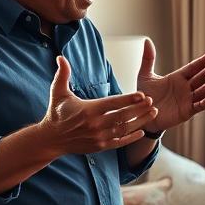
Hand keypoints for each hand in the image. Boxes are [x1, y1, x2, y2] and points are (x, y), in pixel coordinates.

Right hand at [41, 56, 158, 154]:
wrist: (51, 139)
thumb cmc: (56, 113)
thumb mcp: (57, 92)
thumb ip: (62, 74)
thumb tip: (60, 57)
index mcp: (88, 110)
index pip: (113, 103)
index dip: (128, 99)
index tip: (142, 94)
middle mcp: (96, 125)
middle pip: (123, 116)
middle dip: (139, 109)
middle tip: (152, 101)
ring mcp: (99, 137)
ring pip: (124, 129)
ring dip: (140, 121)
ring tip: (153, 113)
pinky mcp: (100, 147)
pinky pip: (120, 143)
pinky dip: (131, 138)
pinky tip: (142, 131)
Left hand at [135, 38, 204, 131]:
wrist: (141, 114)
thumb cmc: (144, 96)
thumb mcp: (145, 76)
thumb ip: (148, 59)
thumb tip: (147, 40)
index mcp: (178, 77)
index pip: (193, 68)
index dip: (201, 62)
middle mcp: (185, 88)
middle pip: (200, 79)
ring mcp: (187, 100)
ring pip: (202, 92)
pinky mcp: (186, 111)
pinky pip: (198, 107)